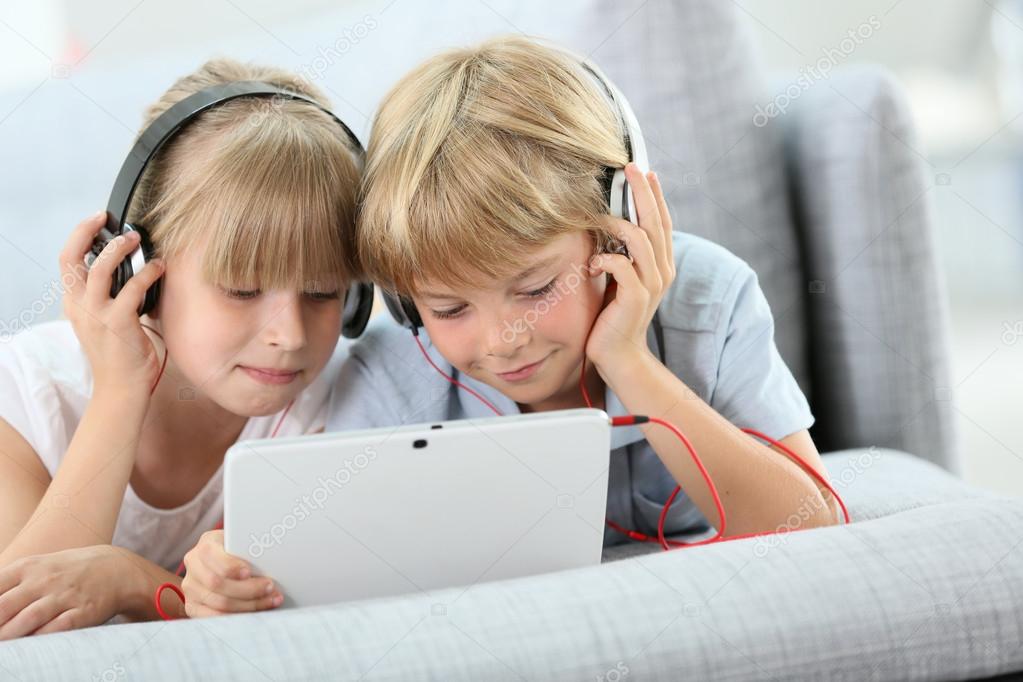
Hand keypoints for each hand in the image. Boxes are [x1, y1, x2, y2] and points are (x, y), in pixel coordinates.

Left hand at [0, 545, 131, 638]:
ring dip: (9, 636)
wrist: (117, 568)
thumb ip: (9, 584)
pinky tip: (30, 646)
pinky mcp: (84, 611)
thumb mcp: (38, 567)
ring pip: (28, 618)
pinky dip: (41, 638)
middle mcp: (45, 580)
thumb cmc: (68, 572)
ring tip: (2, 649)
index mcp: (29, 567)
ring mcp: (65, 595)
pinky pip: (58, 628)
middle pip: (5, 606)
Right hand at [59, 211, 165, 395]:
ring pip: (101, 269)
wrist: (120, 388)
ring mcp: (97, 315)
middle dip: (89, 232)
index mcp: (74, 304)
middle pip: (72, 258)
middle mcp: (79, 306)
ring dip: (120, 249)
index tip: (98, 221)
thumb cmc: (119, 355)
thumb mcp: (103, 321)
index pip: (66, 262)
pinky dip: (148, 274)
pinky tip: (159, 269)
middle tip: (113, 222)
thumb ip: (107, 297)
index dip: (79, 236)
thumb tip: (128, 269)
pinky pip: (133, 289)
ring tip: (137, 241)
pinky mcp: (118, 323)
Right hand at [181, 530, 282, 616]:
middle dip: (248, 588)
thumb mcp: (241, 542)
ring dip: (249, 604)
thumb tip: (274, 553)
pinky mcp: (193, 606)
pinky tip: (256, 613)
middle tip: (270, 587)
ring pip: (219, 603)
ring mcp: (191, 588)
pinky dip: (237, 617)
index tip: (249, 572)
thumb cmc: (238, 552)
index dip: (230, 566)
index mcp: (206, 544)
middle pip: (217, 583)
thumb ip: (249, 546)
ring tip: (271, 600)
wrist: (217, 565)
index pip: (212, 556)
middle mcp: (193, 565)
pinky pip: (213, 618)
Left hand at [585, 164, 676, 374]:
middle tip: (630, 168)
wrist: (618, 355)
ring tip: (598, 220)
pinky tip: (592, 264)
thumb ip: (623, 254)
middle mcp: (662, 271)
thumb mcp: (621, 278)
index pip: (662, 222)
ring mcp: (651, 285)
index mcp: (661, 264)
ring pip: (639, 240)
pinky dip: (605, 258)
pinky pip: (622, 265)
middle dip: (643, 192)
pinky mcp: (636, 298)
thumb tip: (609, 223)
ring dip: (616, 225)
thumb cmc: (613, 315)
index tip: (645, 171)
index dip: (655, 196)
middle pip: (655, 222)